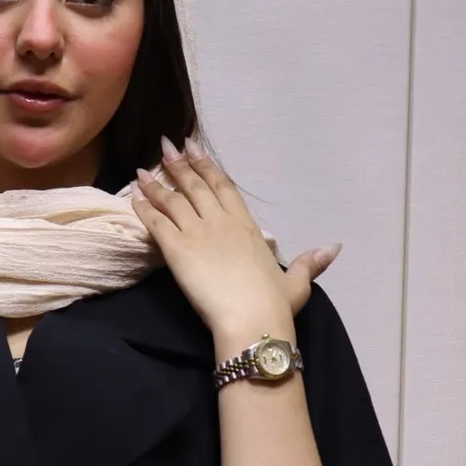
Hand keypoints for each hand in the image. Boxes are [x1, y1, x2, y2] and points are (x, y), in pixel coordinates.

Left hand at [131, 135, 341, 333]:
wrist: (252, 319)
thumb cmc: (274, 304)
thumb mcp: (297, 281)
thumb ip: (311, 262)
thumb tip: (333, 247)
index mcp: (247, 226)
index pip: (224, 187)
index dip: (208, 166)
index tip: (194, 148)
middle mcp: (221, 222)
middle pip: (196, 186)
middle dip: (179, 164)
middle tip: (165, 146)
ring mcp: (198, 232)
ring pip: (172, 199)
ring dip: (155, 182)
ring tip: (141, 169)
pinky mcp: (176, 249)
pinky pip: (156, 221)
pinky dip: (143, 206)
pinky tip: (132, 195)